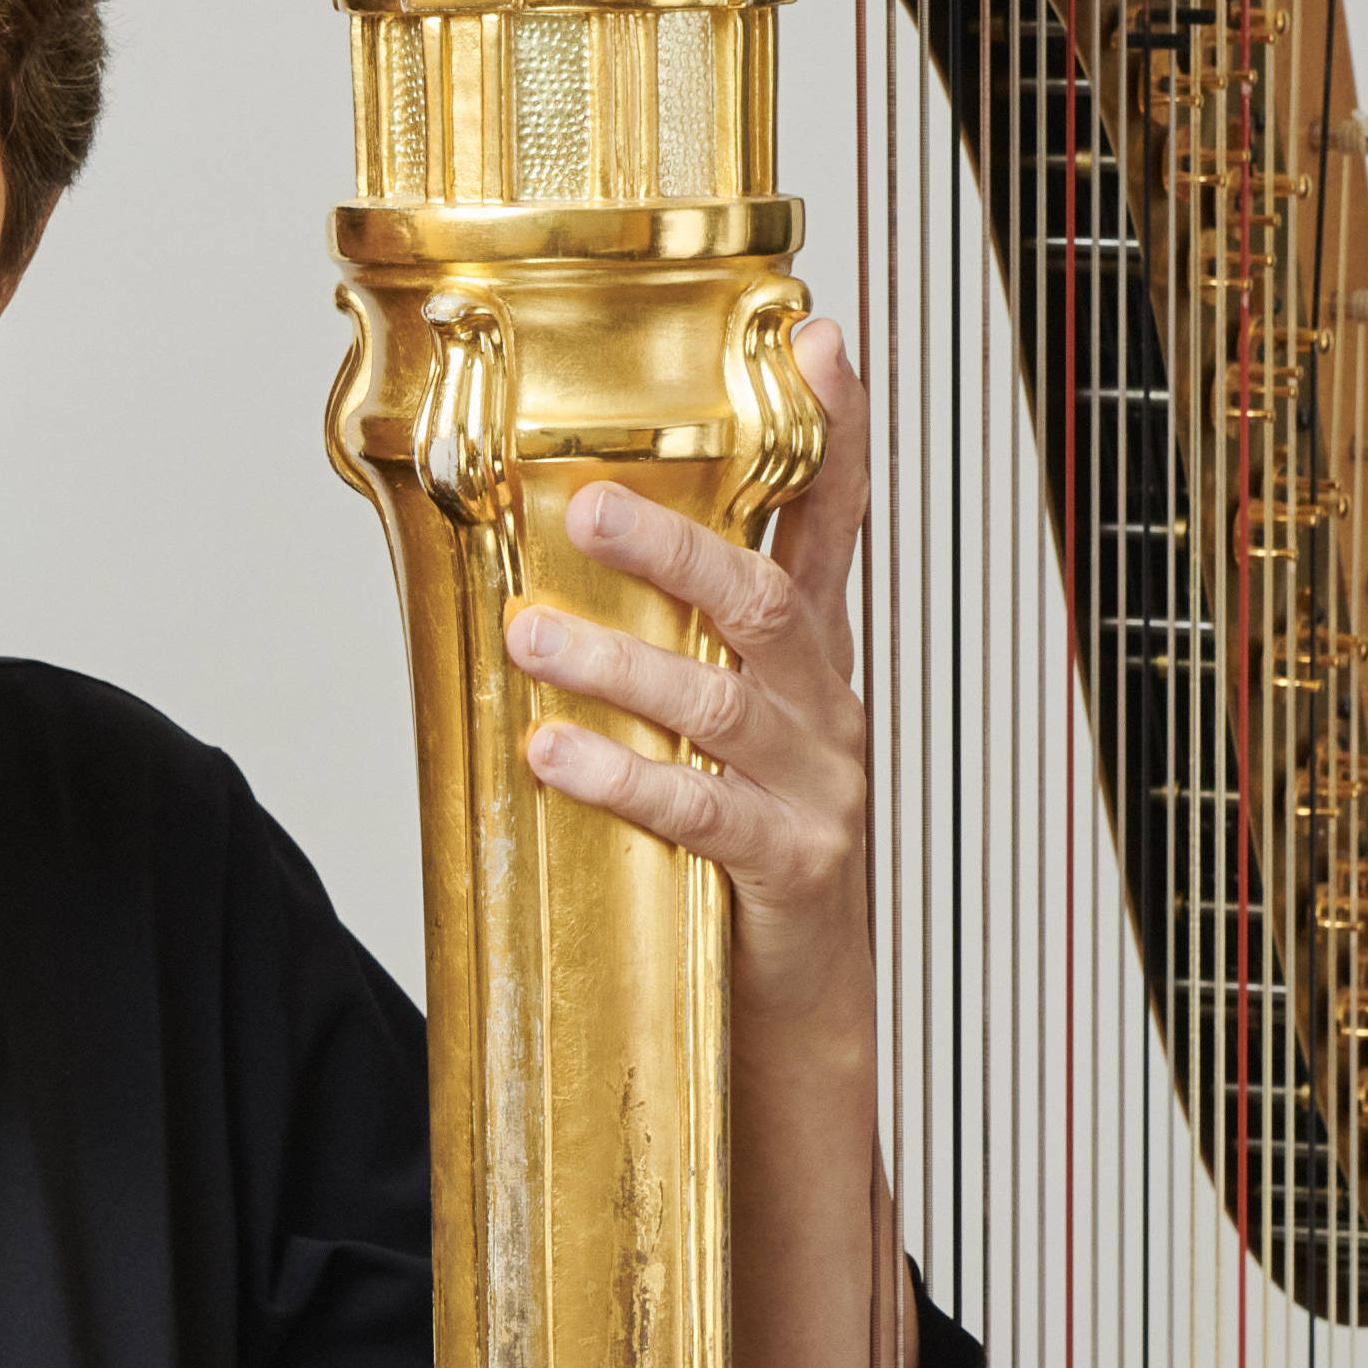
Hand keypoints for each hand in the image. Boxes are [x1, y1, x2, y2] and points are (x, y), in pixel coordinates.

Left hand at [501, 318, 911, 1367]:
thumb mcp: (721, 748)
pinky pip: (707, 819)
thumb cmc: (743, 869)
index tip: (821, 333)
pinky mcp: (801, 878)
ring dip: (628, 661)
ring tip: (530, 633)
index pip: (836, 527)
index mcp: (817, 671)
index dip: (837, 431)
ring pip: (732, 704)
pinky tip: (553, 756)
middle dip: (681, 543)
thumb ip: (674, 661)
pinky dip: (628, 780)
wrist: (809, 1034)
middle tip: (578, 505)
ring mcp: (826, 796)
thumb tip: (556, 574)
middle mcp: (834, 717)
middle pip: (773, 601)